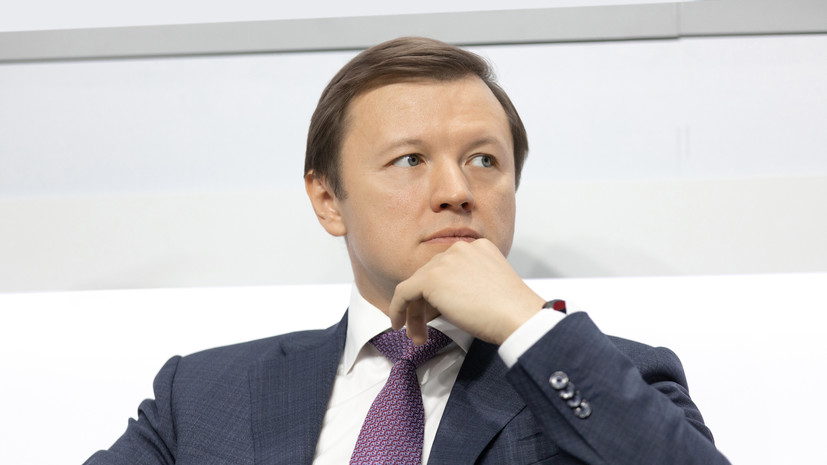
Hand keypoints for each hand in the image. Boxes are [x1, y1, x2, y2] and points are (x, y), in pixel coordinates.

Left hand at [388, 239, 545, 344]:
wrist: (517, 315)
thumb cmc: (511, 310)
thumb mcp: (490, 286)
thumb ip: (469, 284)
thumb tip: (451, 301)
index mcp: (477, 248)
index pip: (447, 269)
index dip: (438, 294)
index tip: (437, 313)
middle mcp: (459, 249)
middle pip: (430, 276)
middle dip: (424, 305)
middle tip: (423, 329)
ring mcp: (444, 261)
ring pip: (416, 286)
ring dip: (414, 313)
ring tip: (417, 336)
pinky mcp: (431, 278)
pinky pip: (403, 292)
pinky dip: (398, 309)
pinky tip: (399, 325)